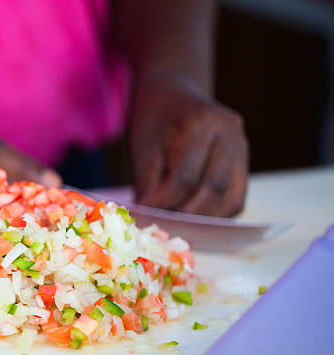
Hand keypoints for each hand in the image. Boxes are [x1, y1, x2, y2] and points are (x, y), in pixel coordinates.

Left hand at [128, 76, 247, 216]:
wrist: (174, 92)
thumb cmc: (154, 117)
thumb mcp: (142, 144)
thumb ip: (146, 181)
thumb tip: (149, 219)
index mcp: (202, 121)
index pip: (186, 175)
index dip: (165, 202)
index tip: (147, 218)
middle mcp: (230, 134)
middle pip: (214, 189)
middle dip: (187, 215)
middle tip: (164, 231)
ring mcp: (242, 148)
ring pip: (232, 198)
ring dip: (206, 220)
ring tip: (179, 230)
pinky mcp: (244, 163)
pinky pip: (236, 198)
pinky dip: (216, 215)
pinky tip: (194, 221)